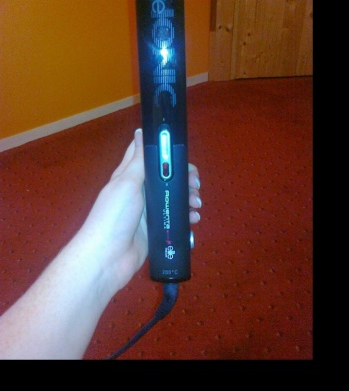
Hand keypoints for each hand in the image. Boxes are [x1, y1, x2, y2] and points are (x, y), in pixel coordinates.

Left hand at [77, 128, 201, 292]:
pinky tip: (193, 219)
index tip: (183, 153)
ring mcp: (148, 213)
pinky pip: (175, 220)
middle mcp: (139, 193)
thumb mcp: (126, 183)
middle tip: (195, 183)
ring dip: (188, 198)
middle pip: (166, 179)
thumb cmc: (114, 216)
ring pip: (173, 199)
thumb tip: (140, 132)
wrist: (108, 258)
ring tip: (197, 203)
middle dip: (184, 178)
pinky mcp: (155, 230)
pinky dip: (186, 218)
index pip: (148, 156)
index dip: (165, 151)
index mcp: (129, 177)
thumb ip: (138, 161)